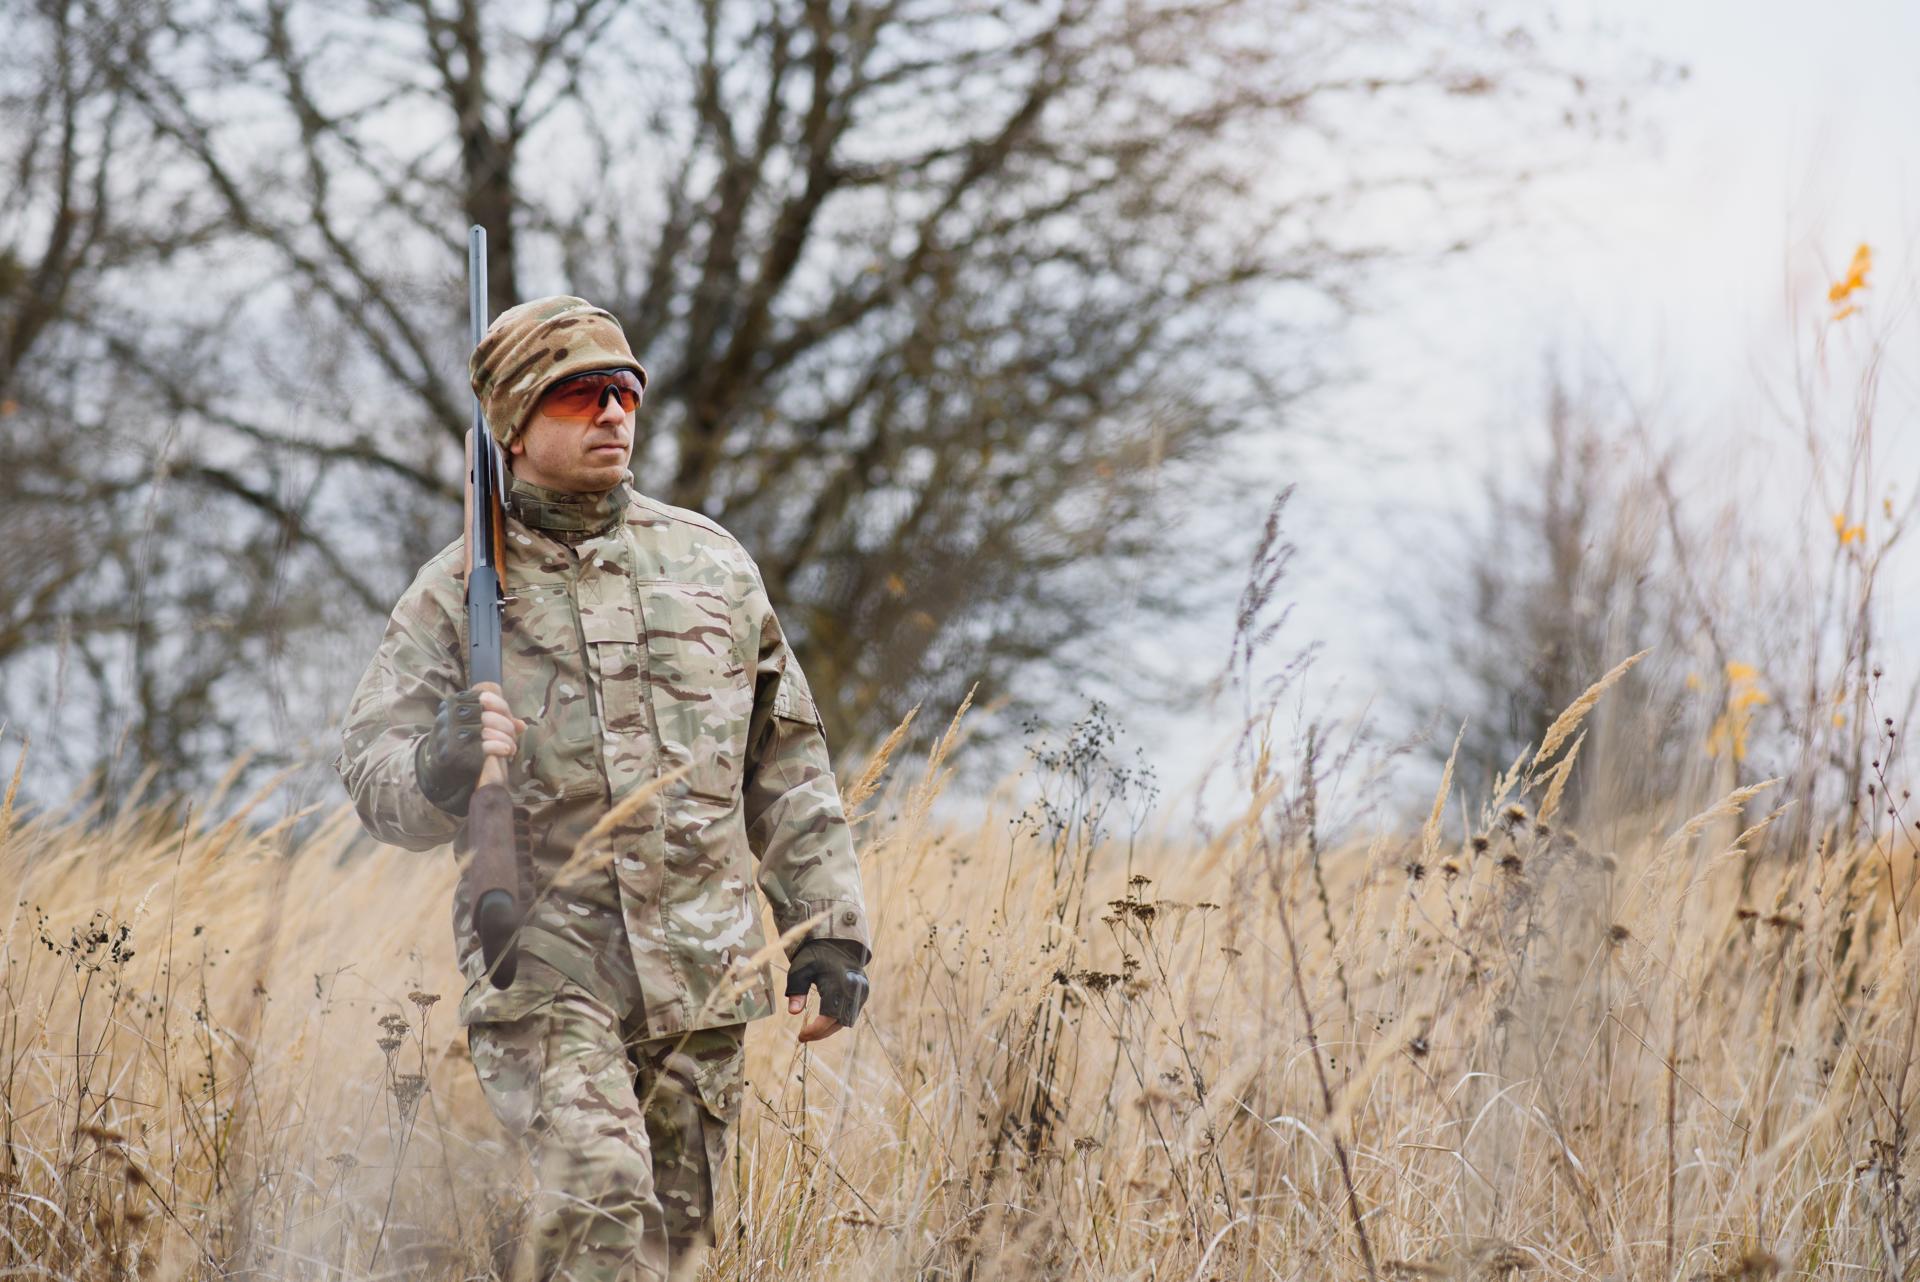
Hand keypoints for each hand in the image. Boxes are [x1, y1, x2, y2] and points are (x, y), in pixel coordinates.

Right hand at [416, 683, 524, 814]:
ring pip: (489, 730)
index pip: (484, 696)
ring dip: (507, 739)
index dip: (502, 707)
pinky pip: (487, 746)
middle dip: (506, 725)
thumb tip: (522, 725)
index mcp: (454, 703)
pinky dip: (501, 747)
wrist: (438, 771)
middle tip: (513, 735)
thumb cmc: (460, 743)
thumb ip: (497, 721)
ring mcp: (451, 734)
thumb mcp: (472, 725)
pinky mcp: (456, 753)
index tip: (509, 719)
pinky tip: (507, 751)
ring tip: (511, 747)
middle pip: (489, 714)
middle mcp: (450, 715)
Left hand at [784, 939, 868, 1043]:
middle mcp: (853, 989)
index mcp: (837, 983)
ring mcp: (861, 991)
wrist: (837, 942)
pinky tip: (824, 1020)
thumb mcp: (799, 971)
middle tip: (803, 1036)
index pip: (828, 1017)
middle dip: (821, 1033)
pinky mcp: (864, 992)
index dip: (815, 1030)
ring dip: (830, 1028)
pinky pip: (852, 1013)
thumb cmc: (814, 956)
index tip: (801, 1036)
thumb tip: (793, 1012)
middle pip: (839, 1023)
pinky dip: (839, 1019)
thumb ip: (796, 991)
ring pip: (847, 1020)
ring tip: (813, 1030)